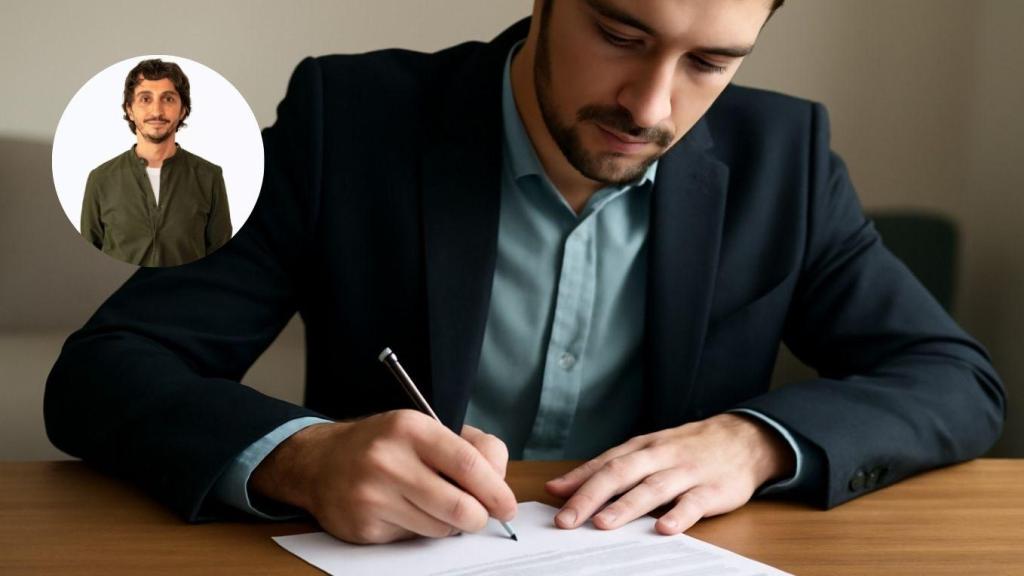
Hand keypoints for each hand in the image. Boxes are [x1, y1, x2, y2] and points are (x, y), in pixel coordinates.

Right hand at [249, 410, 515, 543]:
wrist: (319, 462)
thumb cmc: (384, 445)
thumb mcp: (425, 428)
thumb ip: (472, 447)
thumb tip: (500, 482)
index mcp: (410, 428)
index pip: (466, 462)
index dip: (495, 489)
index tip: (507, 504)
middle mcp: (389, 460)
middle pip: (458, 506)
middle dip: (479, 517)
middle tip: (480, 516)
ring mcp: (373, 495)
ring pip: (439, 528)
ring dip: (448, 525)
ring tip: (433, 505)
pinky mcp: (364, 526)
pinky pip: (413, 539)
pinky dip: (419, 530)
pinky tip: (404, 511)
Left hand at [545, 413, 793, 534]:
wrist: (743, 439)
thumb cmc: (686, 448)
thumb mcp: (645, 451)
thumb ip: (605, 468)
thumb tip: (559, 487)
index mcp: (641, 448)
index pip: (604, 464)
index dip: (577, 483)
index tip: (552, 503)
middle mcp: (659, 457)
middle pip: (620, 474)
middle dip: (591, 497)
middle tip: (567, 520)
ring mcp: (686, 473)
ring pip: (652, 488)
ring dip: (627, 506)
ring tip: (604, 523)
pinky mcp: (712, 490)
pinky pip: (694, 503)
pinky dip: (679, 516)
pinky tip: (664, 528)